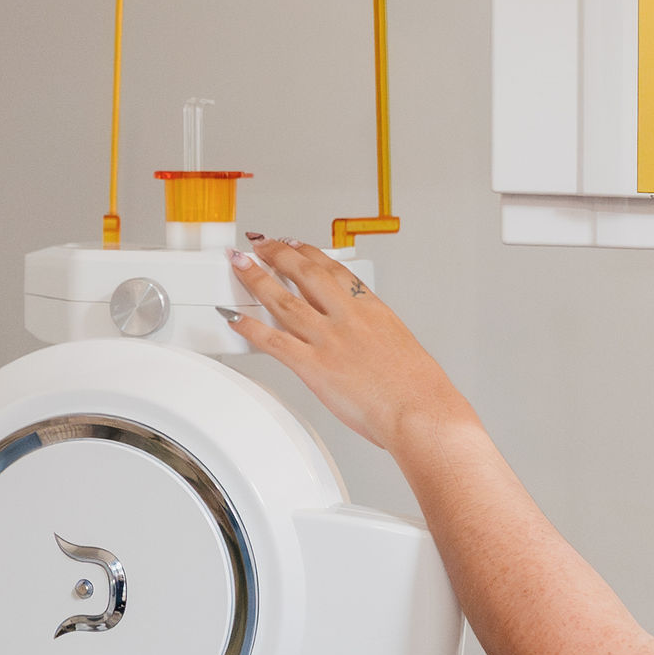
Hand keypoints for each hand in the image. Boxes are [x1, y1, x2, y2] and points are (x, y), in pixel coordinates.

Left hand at [220, 235, 471, 454]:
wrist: (419, 410)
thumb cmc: (418, 387)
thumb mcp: (402, 344)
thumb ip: (377, 333)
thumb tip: (367, 338)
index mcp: (371, 309)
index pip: (334, 269)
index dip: (309, 253)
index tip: (296, 245)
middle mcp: (347, 317)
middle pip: (304, 273)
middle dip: (278, 253)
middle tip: (261, 244)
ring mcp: (327, 339)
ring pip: (283, 299)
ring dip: (256, 278)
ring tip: (240, 264)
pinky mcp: (313, 366)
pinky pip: (272, 341)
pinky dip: (249, 327)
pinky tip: (234, 317)